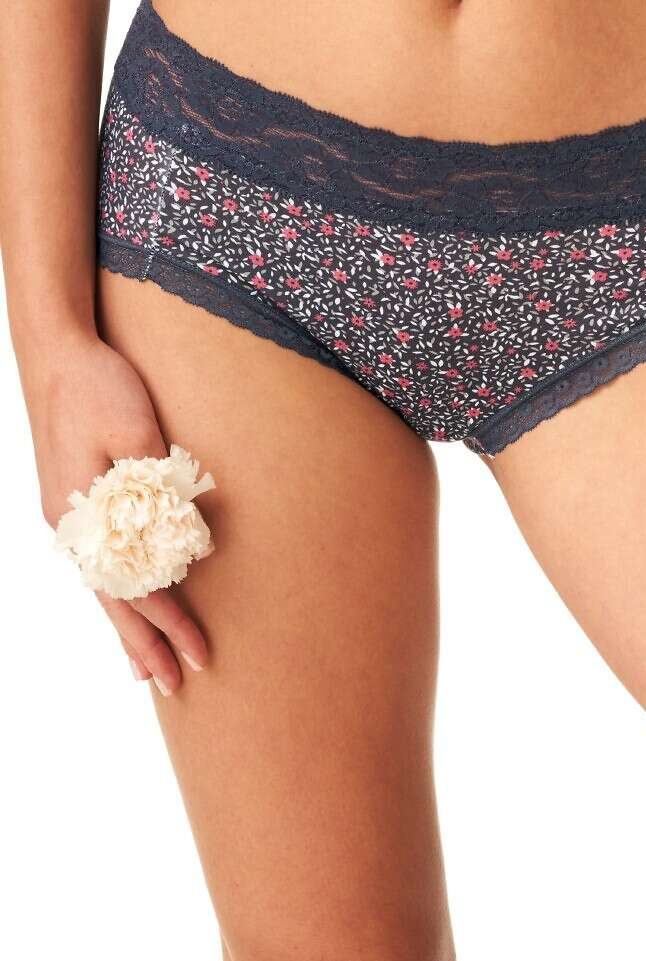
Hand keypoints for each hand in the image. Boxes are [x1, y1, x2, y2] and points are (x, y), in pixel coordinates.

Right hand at [25, 331, 208, 692]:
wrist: (56, 351)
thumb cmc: (99, 387)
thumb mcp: (137, 432)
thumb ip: (160, 489)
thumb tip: (191, 544)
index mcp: (84, 515)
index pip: (135, 589)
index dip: (169, 625)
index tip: (199, 656)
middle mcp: (71, 526)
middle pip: (113, 600)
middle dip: (145, 644)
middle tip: (173, 685)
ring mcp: (68, 515)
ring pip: (102, 585)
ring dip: (127, 624)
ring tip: (143, 664)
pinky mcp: (73, 499)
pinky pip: (98, 561)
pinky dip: (115, 590)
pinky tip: (123, 601)